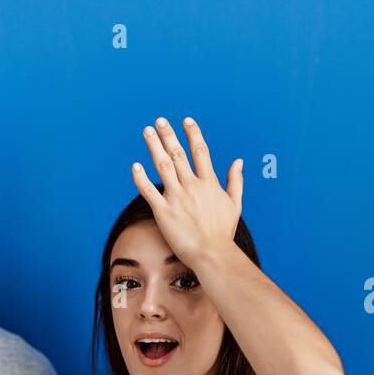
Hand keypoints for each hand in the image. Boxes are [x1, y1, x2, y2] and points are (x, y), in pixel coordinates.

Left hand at [131, 116, 241, 267]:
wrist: (212, 254)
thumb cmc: (223, 233)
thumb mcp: (235, 204)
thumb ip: (236, 181)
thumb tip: (239, 161)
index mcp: (209, 183)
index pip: (200, 151)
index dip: (193, 133)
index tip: (186, 120)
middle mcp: (192, 186)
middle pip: (178, 154)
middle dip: (168, 135)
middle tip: (159, 121)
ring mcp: (177, 197)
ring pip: (163, 166)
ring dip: (154, 146)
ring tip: (147, 131)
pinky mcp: (163, 211)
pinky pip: (148, 190)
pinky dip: (140, 177)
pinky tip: (135, 165)